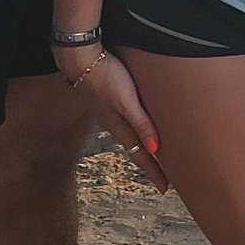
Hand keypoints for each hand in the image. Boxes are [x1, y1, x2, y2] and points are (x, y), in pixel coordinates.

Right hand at [55, 38, 164, 175]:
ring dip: (142, 147)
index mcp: (119, 126)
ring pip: (130, 135)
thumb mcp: (126, 101)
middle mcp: (114, 122)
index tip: (165, 189)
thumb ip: (141, 123)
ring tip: (154, 154)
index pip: (140, 155)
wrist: (79, 56)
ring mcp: (109, 111)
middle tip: (163, 177)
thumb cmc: (104, 76)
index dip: (154, 172)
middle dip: (150, 163)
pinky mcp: (107, 98)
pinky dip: (135, 130)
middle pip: (135, 148)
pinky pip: (125, 122)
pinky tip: (137, 124)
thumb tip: (156, 150)